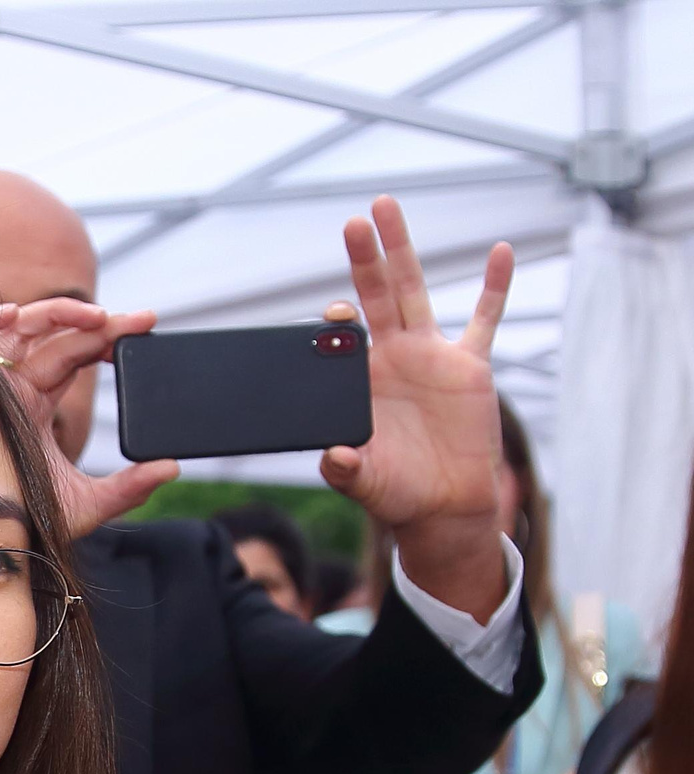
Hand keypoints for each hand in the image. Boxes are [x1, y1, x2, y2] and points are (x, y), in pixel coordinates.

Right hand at [0, 297, 179, 539]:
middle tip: (143, 320)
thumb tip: (170, 467)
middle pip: (58, 338)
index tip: (146, 330)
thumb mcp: (83, 504)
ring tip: (99, 318)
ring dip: (59, 313)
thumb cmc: (16, 522)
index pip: (76, 355)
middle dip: (101, 324)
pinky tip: (15, 314)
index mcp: (36, 407)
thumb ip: (128, 488)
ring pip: (22, 328)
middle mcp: (13, 388)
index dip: (108, 338)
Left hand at [320, 197, 514, 617]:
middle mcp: (392, 358)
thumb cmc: (397, 492)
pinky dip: (494, 287)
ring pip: (414, 291)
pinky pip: (485, 319)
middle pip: (375, 296)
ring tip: (387, 208)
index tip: (332, 312)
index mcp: (360, 381)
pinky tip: (500, 252)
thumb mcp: (365, 482)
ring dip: (402, 251)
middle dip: (365, 258)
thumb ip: (346, 469)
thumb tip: (332, 458)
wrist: (444, 504)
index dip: (335, 322)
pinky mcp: (469, 366)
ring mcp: (430, 356)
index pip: (341, 339)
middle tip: (354, 218)